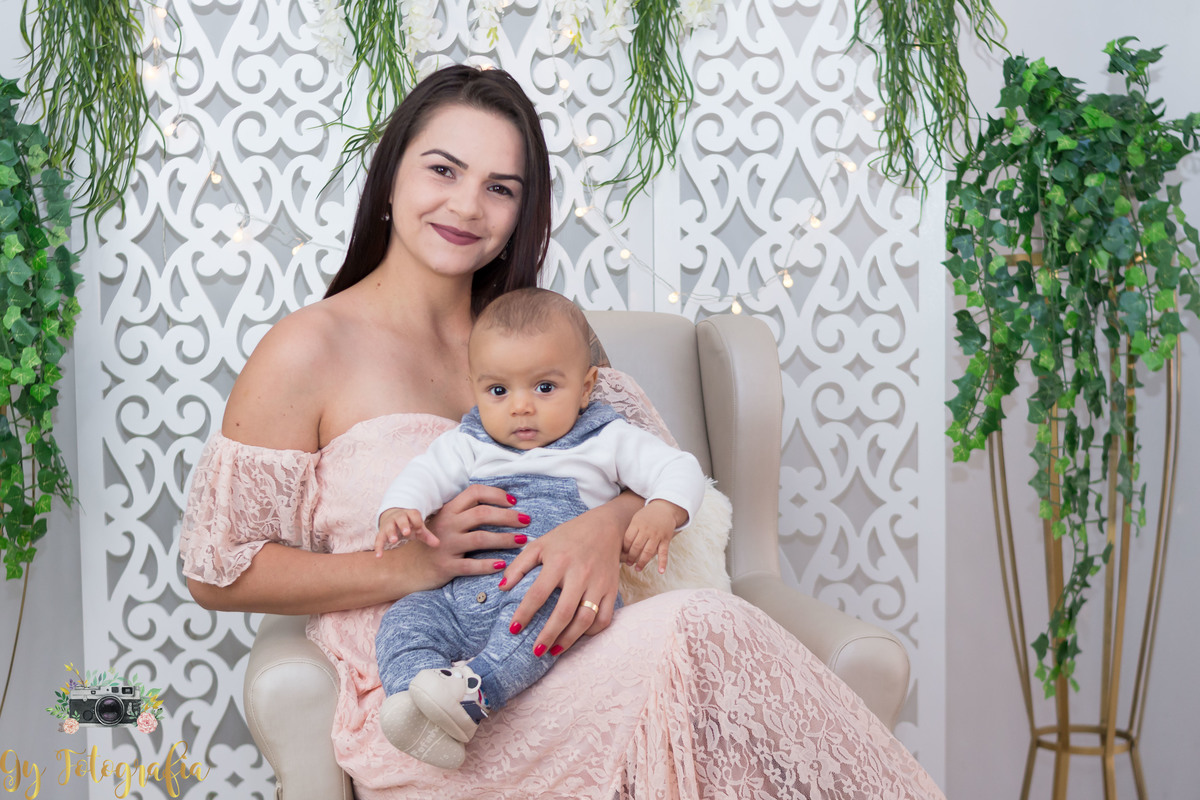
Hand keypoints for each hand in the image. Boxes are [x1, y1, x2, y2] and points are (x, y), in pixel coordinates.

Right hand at [376, 507, 438, 554]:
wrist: (392, 516)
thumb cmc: (409, 524)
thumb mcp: (418, 528)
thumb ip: (427, 535)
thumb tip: (438, 544)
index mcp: (409, 514)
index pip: (414, 515)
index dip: (417, 522)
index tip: (419, 530)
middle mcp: (398, 517)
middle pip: (401, 519)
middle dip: (403, 525)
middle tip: (406, 532)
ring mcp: (389, 524)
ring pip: (389, 527)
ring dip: (391, 533)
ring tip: (393, 541)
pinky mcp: (381, 532)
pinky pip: (379, 539)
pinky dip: (378, 547)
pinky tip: (379, 556)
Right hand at [405, 484, 531, 589]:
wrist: (407, 567)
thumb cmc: (434, 541)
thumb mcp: (446, 521)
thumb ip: (466, 512)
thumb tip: (501, 504)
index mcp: (449, 509)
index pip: (475, 492)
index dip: (497, 494)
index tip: (514, 502)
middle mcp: (448, 524)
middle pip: (483, 514)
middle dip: (508, 516)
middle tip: (526, 521)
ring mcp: (446, 545)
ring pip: (481, 538)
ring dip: (505, 538)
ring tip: (522, 541)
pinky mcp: (446, 566)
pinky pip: (471, 566)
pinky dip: (488, 565)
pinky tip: (503, 565)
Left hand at [498, 491, 639, 658]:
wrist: (605, 526)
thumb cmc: (568, 536)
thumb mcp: (541, 543)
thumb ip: (519, 565)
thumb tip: (502, 588)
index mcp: (559, 561)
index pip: (538, 593)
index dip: (524, 613)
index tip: (513, 629)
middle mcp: (580, 573)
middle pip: (564, 612)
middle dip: (548, 635)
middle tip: (535, 651)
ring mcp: (598, 583)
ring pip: (586, 619)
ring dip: (570, 639)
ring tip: (555, 650)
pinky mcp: (612, 589)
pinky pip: (604, 618)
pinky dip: (592, 632)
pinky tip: (578, 636)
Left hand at [622, 500, 685, 573]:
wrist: (665, 508)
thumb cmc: (647, 516)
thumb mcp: (636, 519)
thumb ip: (631, 531)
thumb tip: (622, 548)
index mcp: (637, 524)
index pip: (628, 540)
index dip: (624, 549)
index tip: (623, 554)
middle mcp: (647, 530)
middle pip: (636, 547)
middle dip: (631, 557)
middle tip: (628, 563)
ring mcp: (657, 535)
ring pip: (648, 552)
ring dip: (642, 562)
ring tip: (637, 568)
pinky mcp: (666, 539)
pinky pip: (664, 552)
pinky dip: (663, 563)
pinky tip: (661, 571)